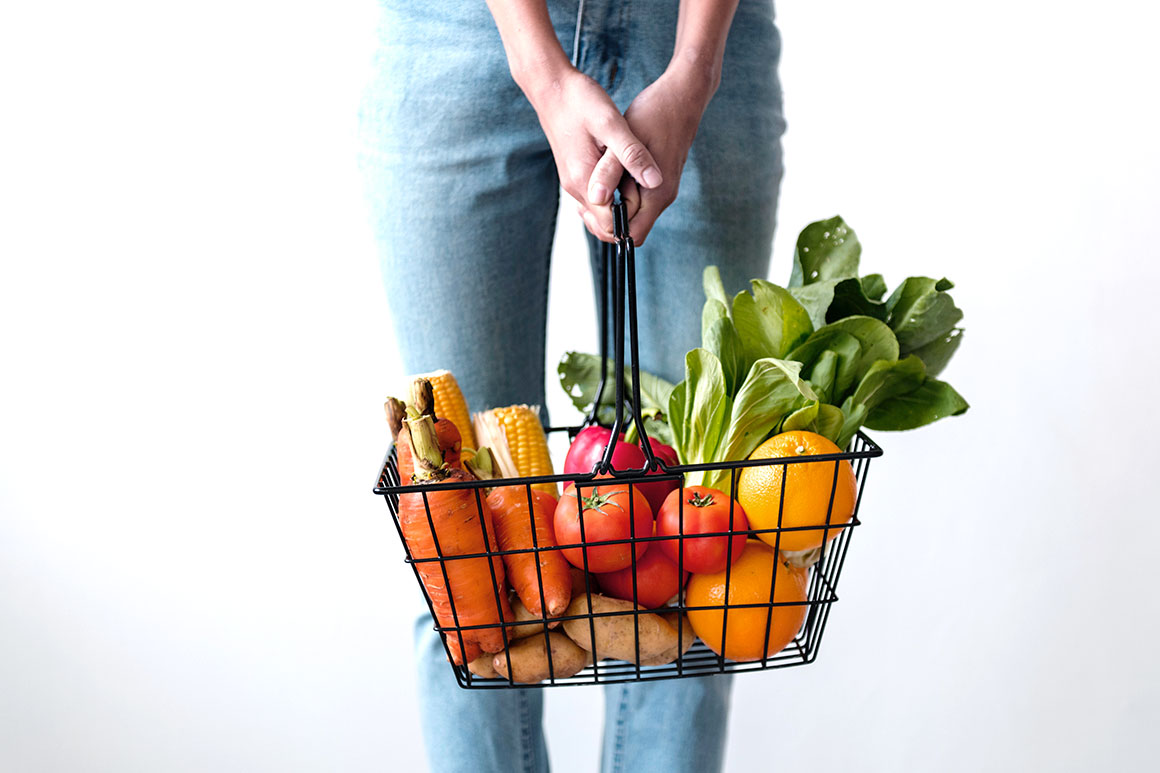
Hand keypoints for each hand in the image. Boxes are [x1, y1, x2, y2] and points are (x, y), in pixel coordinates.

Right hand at [525, 68, 663, 239]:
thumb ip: (632, 155)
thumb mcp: (612, 124)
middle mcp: (575, 188)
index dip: (633, 220)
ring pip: (597, 215)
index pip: (610, 226)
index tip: (650, 200)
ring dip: (619, 210)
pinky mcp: (575, 174)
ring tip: (639, 187)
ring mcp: (573, 182)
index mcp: (584, 181)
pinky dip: (611, 199)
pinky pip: (594, 200)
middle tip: (648, 196)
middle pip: (602, 226)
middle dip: (627, 220)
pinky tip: (625, 180)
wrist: (551, 87)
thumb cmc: (580, 101)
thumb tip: (655, 182)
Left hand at [584, 60, 717, 244]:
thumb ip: (610, 171)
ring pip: (630, 211)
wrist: (682, 95)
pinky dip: (618, 189)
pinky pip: (634, 197)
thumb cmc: (655, 113)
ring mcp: (661, 190)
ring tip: (597, 177)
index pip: (630, 235)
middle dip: (607, 215)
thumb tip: (596, 198)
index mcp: (656, 195)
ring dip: (612, 201)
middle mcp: (662, 197)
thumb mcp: (626, 139)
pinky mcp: (656, 180)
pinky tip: (607, 169)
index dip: (607, 226)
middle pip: (629, 227)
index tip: (590, 204)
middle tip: (590, 188)